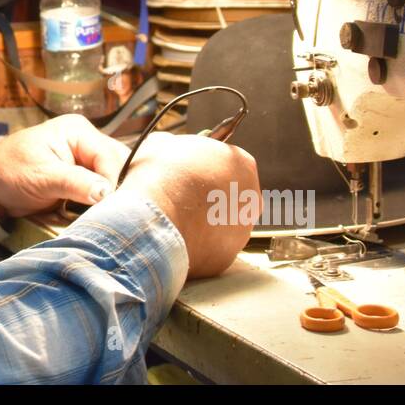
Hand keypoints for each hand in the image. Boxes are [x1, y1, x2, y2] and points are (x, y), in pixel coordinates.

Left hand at [0, 114, 126, 221]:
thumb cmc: (7, 172)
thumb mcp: (41, 177)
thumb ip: (75, 182)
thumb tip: (106, 192)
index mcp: (78, 131)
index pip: (109, 156)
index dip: (113, 182)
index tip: (110, 207)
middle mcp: (86, 143)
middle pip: (116, 167)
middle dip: (114, 192)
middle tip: (111, 216)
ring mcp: (84, 162)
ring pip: (111, 182)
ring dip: (107, 201)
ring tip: (104, 219)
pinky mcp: (81, 180)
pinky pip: (100, 192)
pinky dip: (99, 206)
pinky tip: (96, 218)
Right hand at [118, 132, 258, 277]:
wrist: (152, 219)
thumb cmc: (160, 177)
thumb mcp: (164, 145)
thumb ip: (178, 149)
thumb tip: (169, 150)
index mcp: (242, 164)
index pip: (228, 162)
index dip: (205, 166)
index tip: (189, 171)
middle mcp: (251, 199)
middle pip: (230, 195)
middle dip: (208, 196)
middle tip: (181, 195)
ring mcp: (241, 232)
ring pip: (222, 225)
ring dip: (202, 222)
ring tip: (173, 219)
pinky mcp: (225, 258)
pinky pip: (209, 249)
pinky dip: (195, 245)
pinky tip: (174, 237)